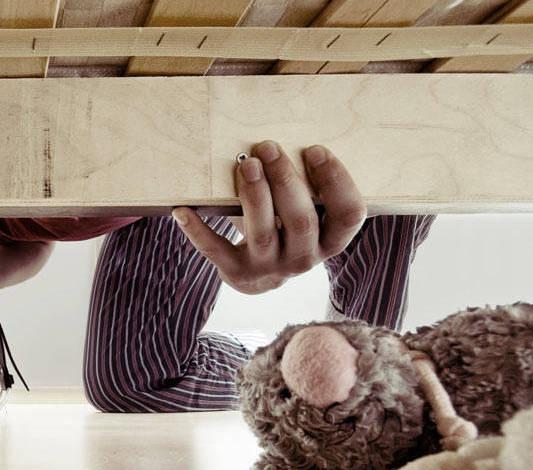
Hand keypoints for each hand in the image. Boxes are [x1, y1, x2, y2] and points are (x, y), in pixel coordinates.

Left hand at [174, 141, 365, 294]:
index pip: (349, 214)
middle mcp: (304, 259)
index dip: (336, 181)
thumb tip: (287, 129)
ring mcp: (269, 268)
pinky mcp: (236, 272)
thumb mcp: (305, 209)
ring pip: (263, 232)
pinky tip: (182, 209)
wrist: (261, 276)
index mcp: (330, 240)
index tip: (314, 149)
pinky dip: (197, 229)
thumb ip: (306, 183)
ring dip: (254, 195)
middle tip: (268, 146)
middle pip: (301, 220)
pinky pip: (214, 249)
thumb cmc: (286, 228)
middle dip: (285, 180)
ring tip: (246, 165)